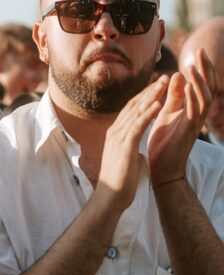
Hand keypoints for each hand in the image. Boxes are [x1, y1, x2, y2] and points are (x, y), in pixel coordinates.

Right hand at [95, 75, 166, 212]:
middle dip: (150, 90)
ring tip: (164, 84)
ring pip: (136, 112)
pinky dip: (148, 113)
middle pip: (134, 105)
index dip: (145, 96)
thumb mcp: (124, 158)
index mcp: (115, 134)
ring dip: (151, 96)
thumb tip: (135, 150)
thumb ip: (128, 149)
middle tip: (164, 78)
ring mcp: (119, 138)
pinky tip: (158, 104)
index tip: (158, 87)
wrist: (110, 195)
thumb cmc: (118, 181)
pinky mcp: (125, 146)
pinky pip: (138, 126)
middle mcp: (115, 132)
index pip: (131, 110)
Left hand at [149, 50, 217, 187]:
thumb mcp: (167, 113)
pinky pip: (194, 112)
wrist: (162, 168)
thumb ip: (173, 96)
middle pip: (209, 87)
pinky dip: (192, 98)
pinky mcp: (188, 131)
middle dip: (205, 69)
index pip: (202, 84)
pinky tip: (189, 87)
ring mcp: (195, 123)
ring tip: (191, 66)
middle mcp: (198, 114)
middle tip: (201, 51)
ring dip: (199, 81)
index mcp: (192, 109)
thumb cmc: (164, 142)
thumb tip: (178, 74)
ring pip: (204, 98)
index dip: (202, 69)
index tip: (198, 51)